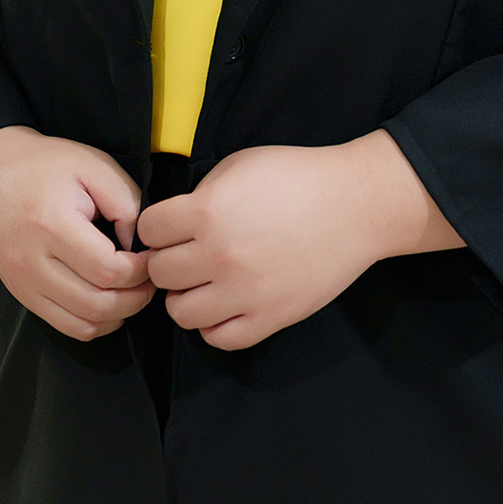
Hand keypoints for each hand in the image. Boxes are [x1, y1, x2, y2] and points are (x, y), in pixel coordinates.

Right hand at [0, 126, 154, 340]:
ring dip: (118, 315)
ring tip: (133, 291)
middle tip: (151, 278)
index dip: (140, 271)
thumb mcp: (94, 165)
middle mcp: (33, 262)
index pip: (108, 270)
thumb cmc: (45, 164)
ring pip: (83, 324)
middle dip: (136, 297)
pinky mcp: (21, 294)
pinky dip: (94, 323)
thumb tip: (138, 246)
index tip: (150, 255)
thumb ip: (126, 203)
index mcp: (52, 225)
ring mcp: (23, 283)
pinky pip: (64, 326)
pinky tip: (109, 303)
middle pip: (98, 303)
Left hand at [139, 130, 464, 350]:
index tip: (171, 225)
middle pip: (160, 272)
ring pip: (180, 312)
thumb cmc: (296, 177)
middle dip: (169, 259)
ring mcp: (243, 292)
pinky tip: (226, 303)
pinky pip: (218, 338)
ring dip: (186, 295)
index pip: (148, 230)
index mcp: (207, 211)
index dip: (158, 225)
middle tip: (188, 253)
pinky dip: (214, 323)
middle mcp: (219, 256)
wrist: (353, 205)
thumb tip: (173, 223)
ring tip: (205, 281)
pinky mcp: (268, 318)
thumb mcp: (238, 166)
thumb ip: (200, 195)